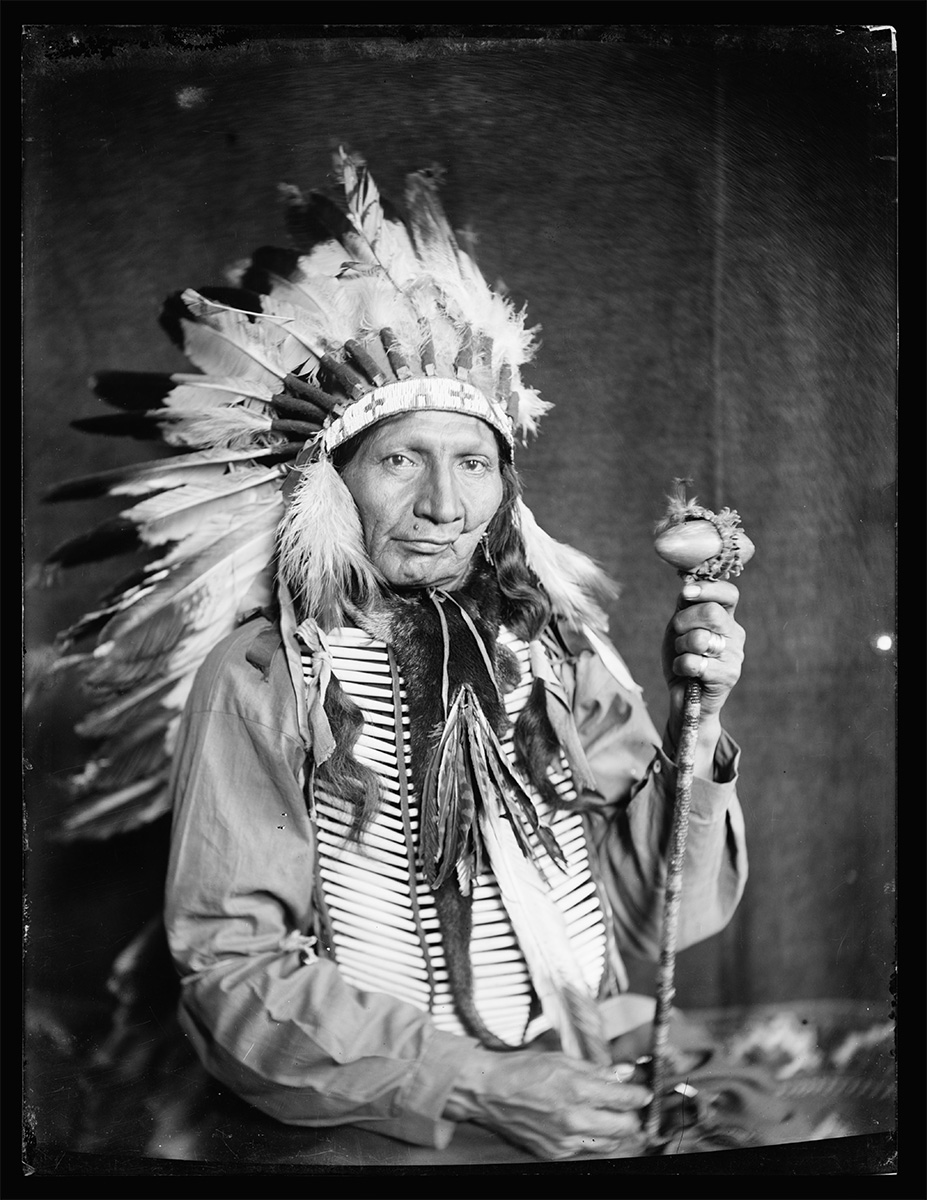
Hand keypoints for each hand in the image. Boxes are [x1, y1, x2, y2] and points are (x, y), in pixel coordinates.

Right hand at [444, 1046, 650, 1159]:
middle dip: (632, 1116)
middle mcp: (574, 1119)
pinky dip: (593, 1140)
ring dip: (616, 1132)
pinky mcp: (554, 1153)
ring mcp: (565, 1140)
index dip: (640, 1095)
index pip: (625, 1099)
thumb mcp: (562, 1059)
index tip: (644, 1092)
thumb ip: (597, 1070)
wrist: (487, 1091)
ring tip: (611, 1116)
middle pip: (624, 1127)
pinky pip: (587, 1151)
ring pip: (609, 1144)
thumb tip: (624, 1073)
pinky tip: (587, 1125)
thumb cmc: (522, 1069)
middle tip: (629, 1106)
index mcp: (577, 1090)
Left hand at [662, 579, 744, 738]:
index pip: (729, 593)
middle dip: (684, 621)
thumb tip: (688, 589)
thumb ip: (686, 606)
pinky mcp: (728, 675)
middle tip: (678, 633)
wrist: (685, 697)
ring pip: (700, 638)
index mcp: (726, 618)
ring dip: (681, 646)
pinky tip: (685, 672)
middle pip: (711, 612)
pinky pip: (694, 662)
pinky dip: (680, 666)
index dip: (706, 589)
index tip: (686, 594)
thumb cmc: (682, 657)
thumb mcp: (680, 626)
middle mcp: (735, 634)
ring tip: (684, 655)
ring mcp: (735, 655)